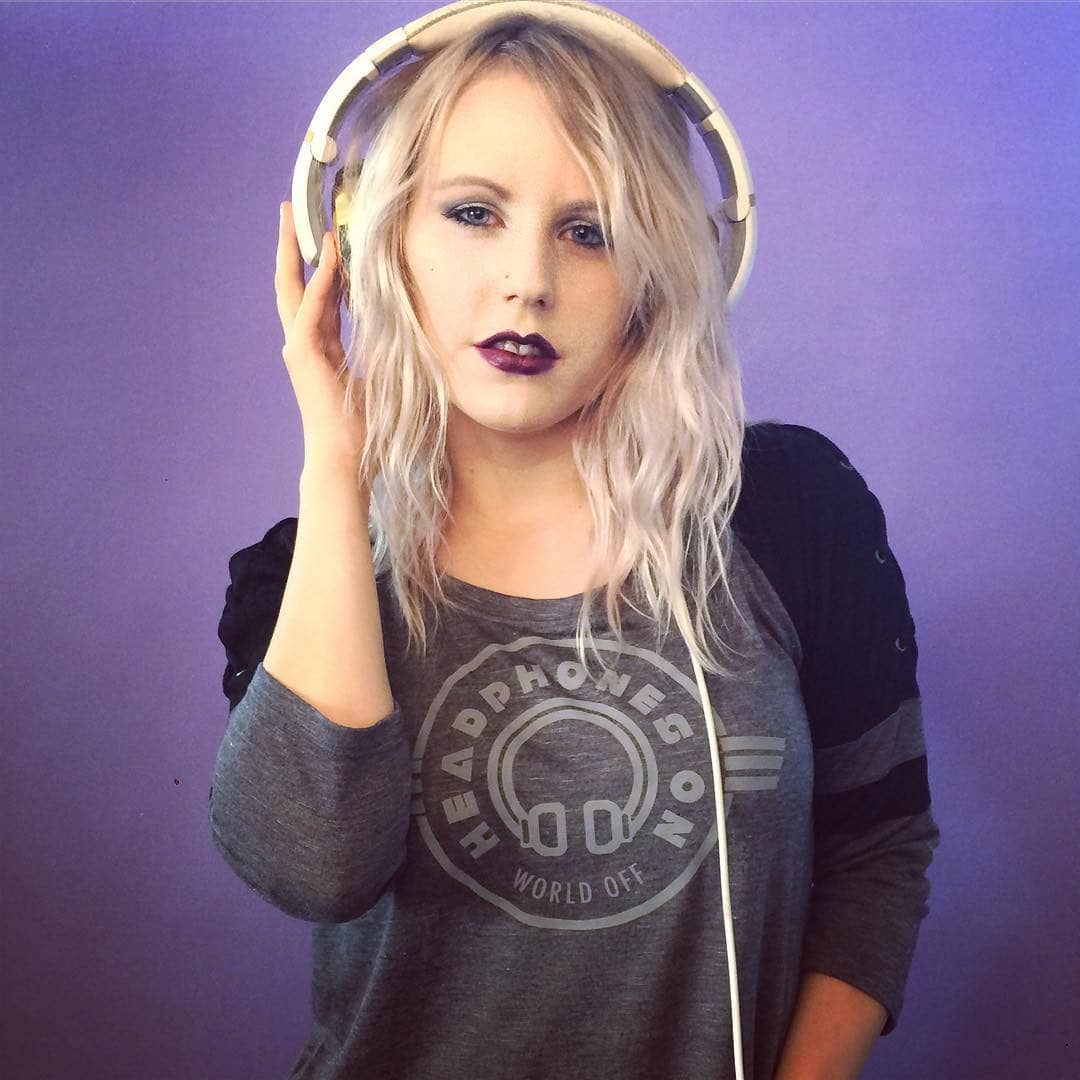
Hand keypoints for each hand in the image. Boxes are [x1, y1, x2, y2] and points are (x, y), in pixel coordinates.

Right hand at [274, 201, 365, 468]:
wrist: (346, 455)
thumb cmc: (364, 426)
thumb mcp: (378, 377)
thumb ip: (383, 351)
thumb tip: (410, 336)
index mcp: (321, 346)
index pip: (316, 294)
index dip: (320, 262)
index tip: (327, 233)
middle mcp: (304, 341)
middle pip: (292, 281)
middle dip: (291, 244)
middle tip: (289, 209)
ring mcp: (298, 346)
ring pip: (291, 286)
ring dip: (295, 250)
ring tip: (293, 217)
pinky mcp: (301, 354)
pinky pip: (310, 308)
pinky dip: (319, 282)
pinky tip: (329, 258)